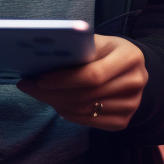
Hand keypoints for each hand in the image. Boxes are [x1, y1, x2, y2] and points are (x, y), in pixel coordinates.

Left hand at [16, 34, 147, 130]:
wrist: (131, 68)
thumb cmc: (107, 51)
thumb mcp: (97, 42)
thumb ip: (77, 48)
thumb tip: (42, 55)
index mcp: (130, 57)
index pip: (93, 75)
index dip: (64, 79)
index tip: (40, 78)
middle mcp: (136, 82)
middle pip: (86, 95)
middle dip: (52, 93)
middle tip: (28, 86)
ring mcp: (132, 105)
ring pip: (85, 110)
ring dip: (56, 103)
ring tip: (38, 92)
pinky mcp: (123, 121)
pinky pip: (89, 121)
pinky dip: (68, 113)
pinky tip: (56, 103)